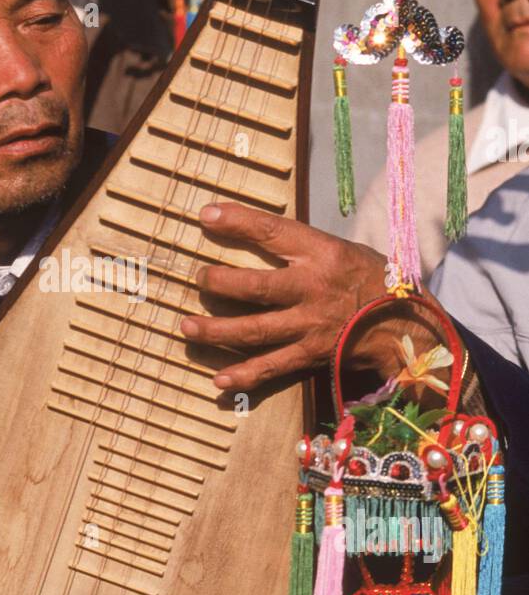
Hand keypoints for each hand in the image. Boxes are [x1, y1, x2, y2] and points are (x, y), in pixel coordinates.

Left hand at [179, 202, 439, 392]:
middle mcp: (313, 289)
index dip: (238, 222)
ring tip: (186, 327)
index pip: (273, 231)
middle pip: (255, 287)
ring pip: (254, 331)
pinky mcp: (311, 356)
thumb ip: (305, 246)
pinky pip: (271, 368)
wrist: (408, 327)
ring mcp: (310, 326)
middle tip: (198, 279)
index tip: (206, 214)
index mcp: (323, 253)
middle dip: (219, 283)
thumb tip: (259, 233)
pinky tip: (218, 380)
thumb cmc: (373, 280)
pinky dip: (244, 376)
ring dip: (216, 331)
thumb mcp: (345, 249)